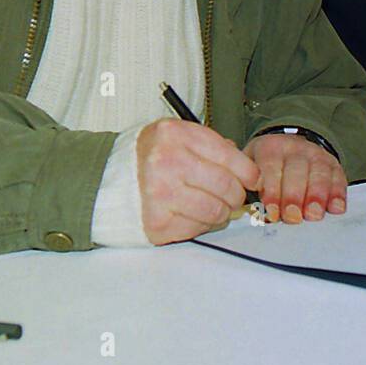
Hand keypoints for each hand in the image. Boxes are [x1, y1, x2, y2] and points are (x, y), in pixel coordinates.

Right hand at [136, 118, 260, 245]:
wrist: (112, 178)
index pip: (228, 156)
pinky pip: (197, 229)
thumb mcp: (179, 136)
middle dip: (237, 195)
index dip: (248, 171)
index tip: (253, 179)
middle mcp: (166, 163)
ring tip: (214, 205)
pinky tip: (194, 214)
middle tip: (233, 196)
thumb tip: (249, 172)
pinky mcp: (157, 222)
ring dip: (222, 212)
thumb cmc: (153, 156)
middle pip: (225, 186)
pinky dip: (203, 225)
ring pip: (215, 211)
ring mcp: (160, 195)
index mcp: (175, 135)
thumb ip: (214, 147)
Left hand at [244, 133, 347, 223]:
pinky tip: (336, 208)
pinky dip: (338, 194)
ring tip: (313, 215)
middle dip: (294, 196)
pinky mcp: (333, 164)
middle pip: (296, 171)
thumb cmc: (265, 169)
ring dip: (317, 196)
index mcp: (270, 148)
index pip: (271, 168)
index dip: (272, 192)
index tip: (272, 213)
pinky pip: (338, 177)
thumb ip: (251, 189)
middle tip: (293, 217)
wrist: (287, 149)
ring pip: (318, 173)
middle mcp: (294, 148)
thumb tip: (253, 215)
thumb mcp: (252, 171)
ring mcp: (316, 154)